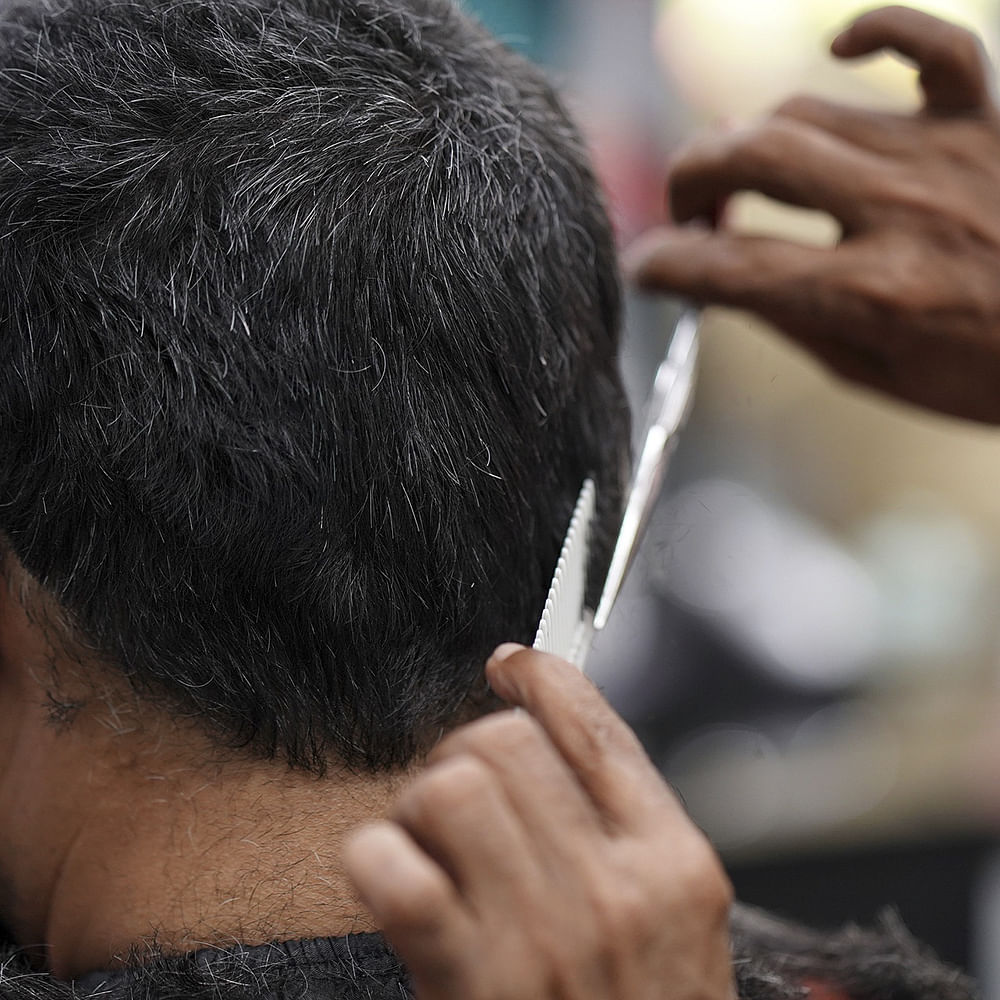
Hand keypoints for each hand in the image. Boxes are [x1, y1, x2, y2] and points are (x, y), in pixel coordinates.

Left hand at [344, 644, 733, 999]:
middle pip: (505, 744)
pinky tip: (390, 880)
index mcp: (673, 863)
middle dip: (467, 752)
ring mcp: (543, 934)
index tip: (510, 664)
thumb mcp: (676, 930)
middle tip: (459, 797)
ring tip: (429, 844)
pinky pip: (394, 865)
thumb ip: (626, 839)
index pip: (594, 725)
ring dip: (422, 803)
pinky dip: (373, 859)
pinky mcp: (473, 981)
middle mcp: (614, 888)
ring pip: (450, 785)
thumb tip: (551, 744)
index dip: (541, 678)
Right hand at [629, 5, 999, 423]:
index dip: (668, 265)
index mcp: (873, 294)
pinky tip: (837, 58)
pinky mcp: (982, 121)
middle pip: (755, 157)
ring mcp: (943, 156)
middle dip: (691, 179)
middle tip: (687, 211)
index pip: (731, 266)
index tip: (644, 268)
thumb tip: (718, 279)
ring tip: (744, 177)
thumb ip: (790, 319)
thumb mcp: (874, 373)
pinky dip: (874, 33)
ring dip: (750, 142)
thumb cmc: (988, 371)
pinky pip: (928, 44)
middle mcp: (900, 212)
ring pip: (805, 112)